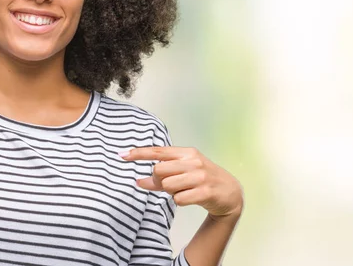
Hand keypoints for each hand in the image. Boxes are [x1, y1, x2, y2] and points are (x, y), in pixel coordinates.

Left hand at [120, 146, 243, 218]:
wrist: (230, 193)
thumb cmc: (202, 180)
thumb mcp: (183, 173)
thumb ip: (160, 177)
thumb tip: (138, 181)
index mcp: (187, 153)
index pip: (158, 151)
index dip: (138, 153)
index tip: (122, 155)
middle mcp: (193, 162)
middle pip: (159, 170)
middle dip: (159, 181)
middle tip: (171, 185)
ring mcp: (200, 176)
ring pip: (168, 185)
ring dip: (171, 192)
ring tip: (184, 190)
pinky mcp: (205, 192)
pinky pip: (179, 199)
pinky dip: (180, 201)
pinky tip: (190, 197)